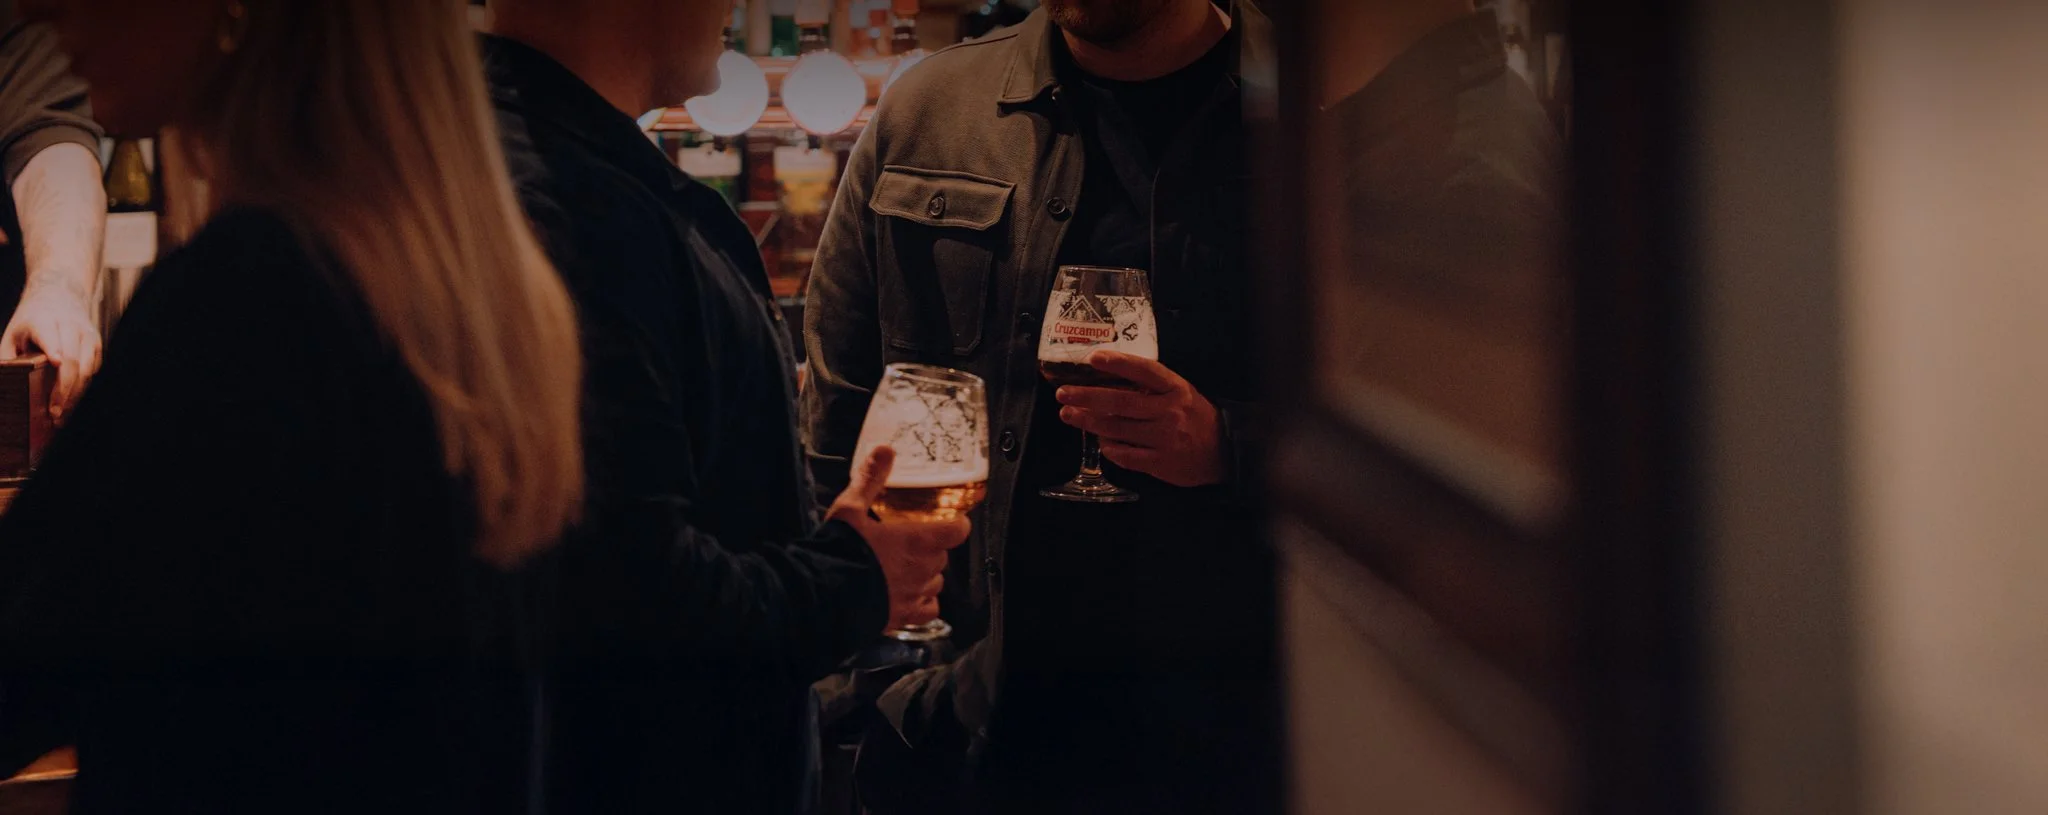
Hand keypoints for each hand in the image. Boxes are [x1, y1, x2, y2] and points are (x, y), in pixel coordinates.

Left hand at [0, 286, 100, 424]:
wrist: (59, 296)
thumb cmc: (32, 321)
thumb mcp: (13, 334)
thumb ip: (7, 357)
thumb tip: (0, 382)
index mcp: (42, 320)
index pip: (49, 334)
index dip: (53, 348)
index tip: (56, 361)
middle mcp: (68, 326)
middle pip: (71, 359)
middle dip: (63, 388)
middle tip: (54, 411)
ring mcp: (86, 335)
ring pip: (86, 368)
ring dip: (75, 393)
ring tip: (62, 413)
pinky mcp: (96, 344)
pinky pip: (92, 369)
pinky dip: (82, 387)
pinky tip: (71, 400)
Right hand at [826, 445, 971, 630]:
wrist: (822, 595)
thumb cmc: (840, 550)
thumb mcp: (850, 509)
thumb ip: (871, 480)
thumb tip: (884, 450)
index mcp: (917, 541)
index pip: (957, 530)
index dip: (956, 524)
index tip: (950, 520)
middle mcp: (923, 569)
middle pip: (942, 556)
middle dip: (931, 548)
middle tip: (910, 542)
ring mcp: (915, 595)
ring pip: (936, 582)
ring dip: (927, 574)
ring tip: (906, 568)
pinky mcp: (904, 616)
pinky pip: (928, 609)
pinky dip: (924, 602)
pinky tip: (909, 595)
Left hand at [1056, 350, 1226, 487]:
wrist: (1224, 452)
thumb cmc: (1195, 417)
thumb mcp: (1181, 393)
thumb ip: (1151, 387)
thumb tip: (1108, 380)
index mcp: (1176, 389)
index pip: (1144, 371)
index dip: (1118, 363)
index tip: (1093, 357)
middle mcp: (1170, 411)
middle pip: (1121, 402)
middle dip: (1087, 397)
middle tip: (1063, 394)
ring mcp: (1165, 438)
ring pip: (1117, 429)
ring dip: (1088, 422)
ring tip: (1069, 415)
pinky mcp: (1160, 463)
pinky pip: (1125, 455)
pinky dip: (1109, 447)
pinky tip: (1100, 441)